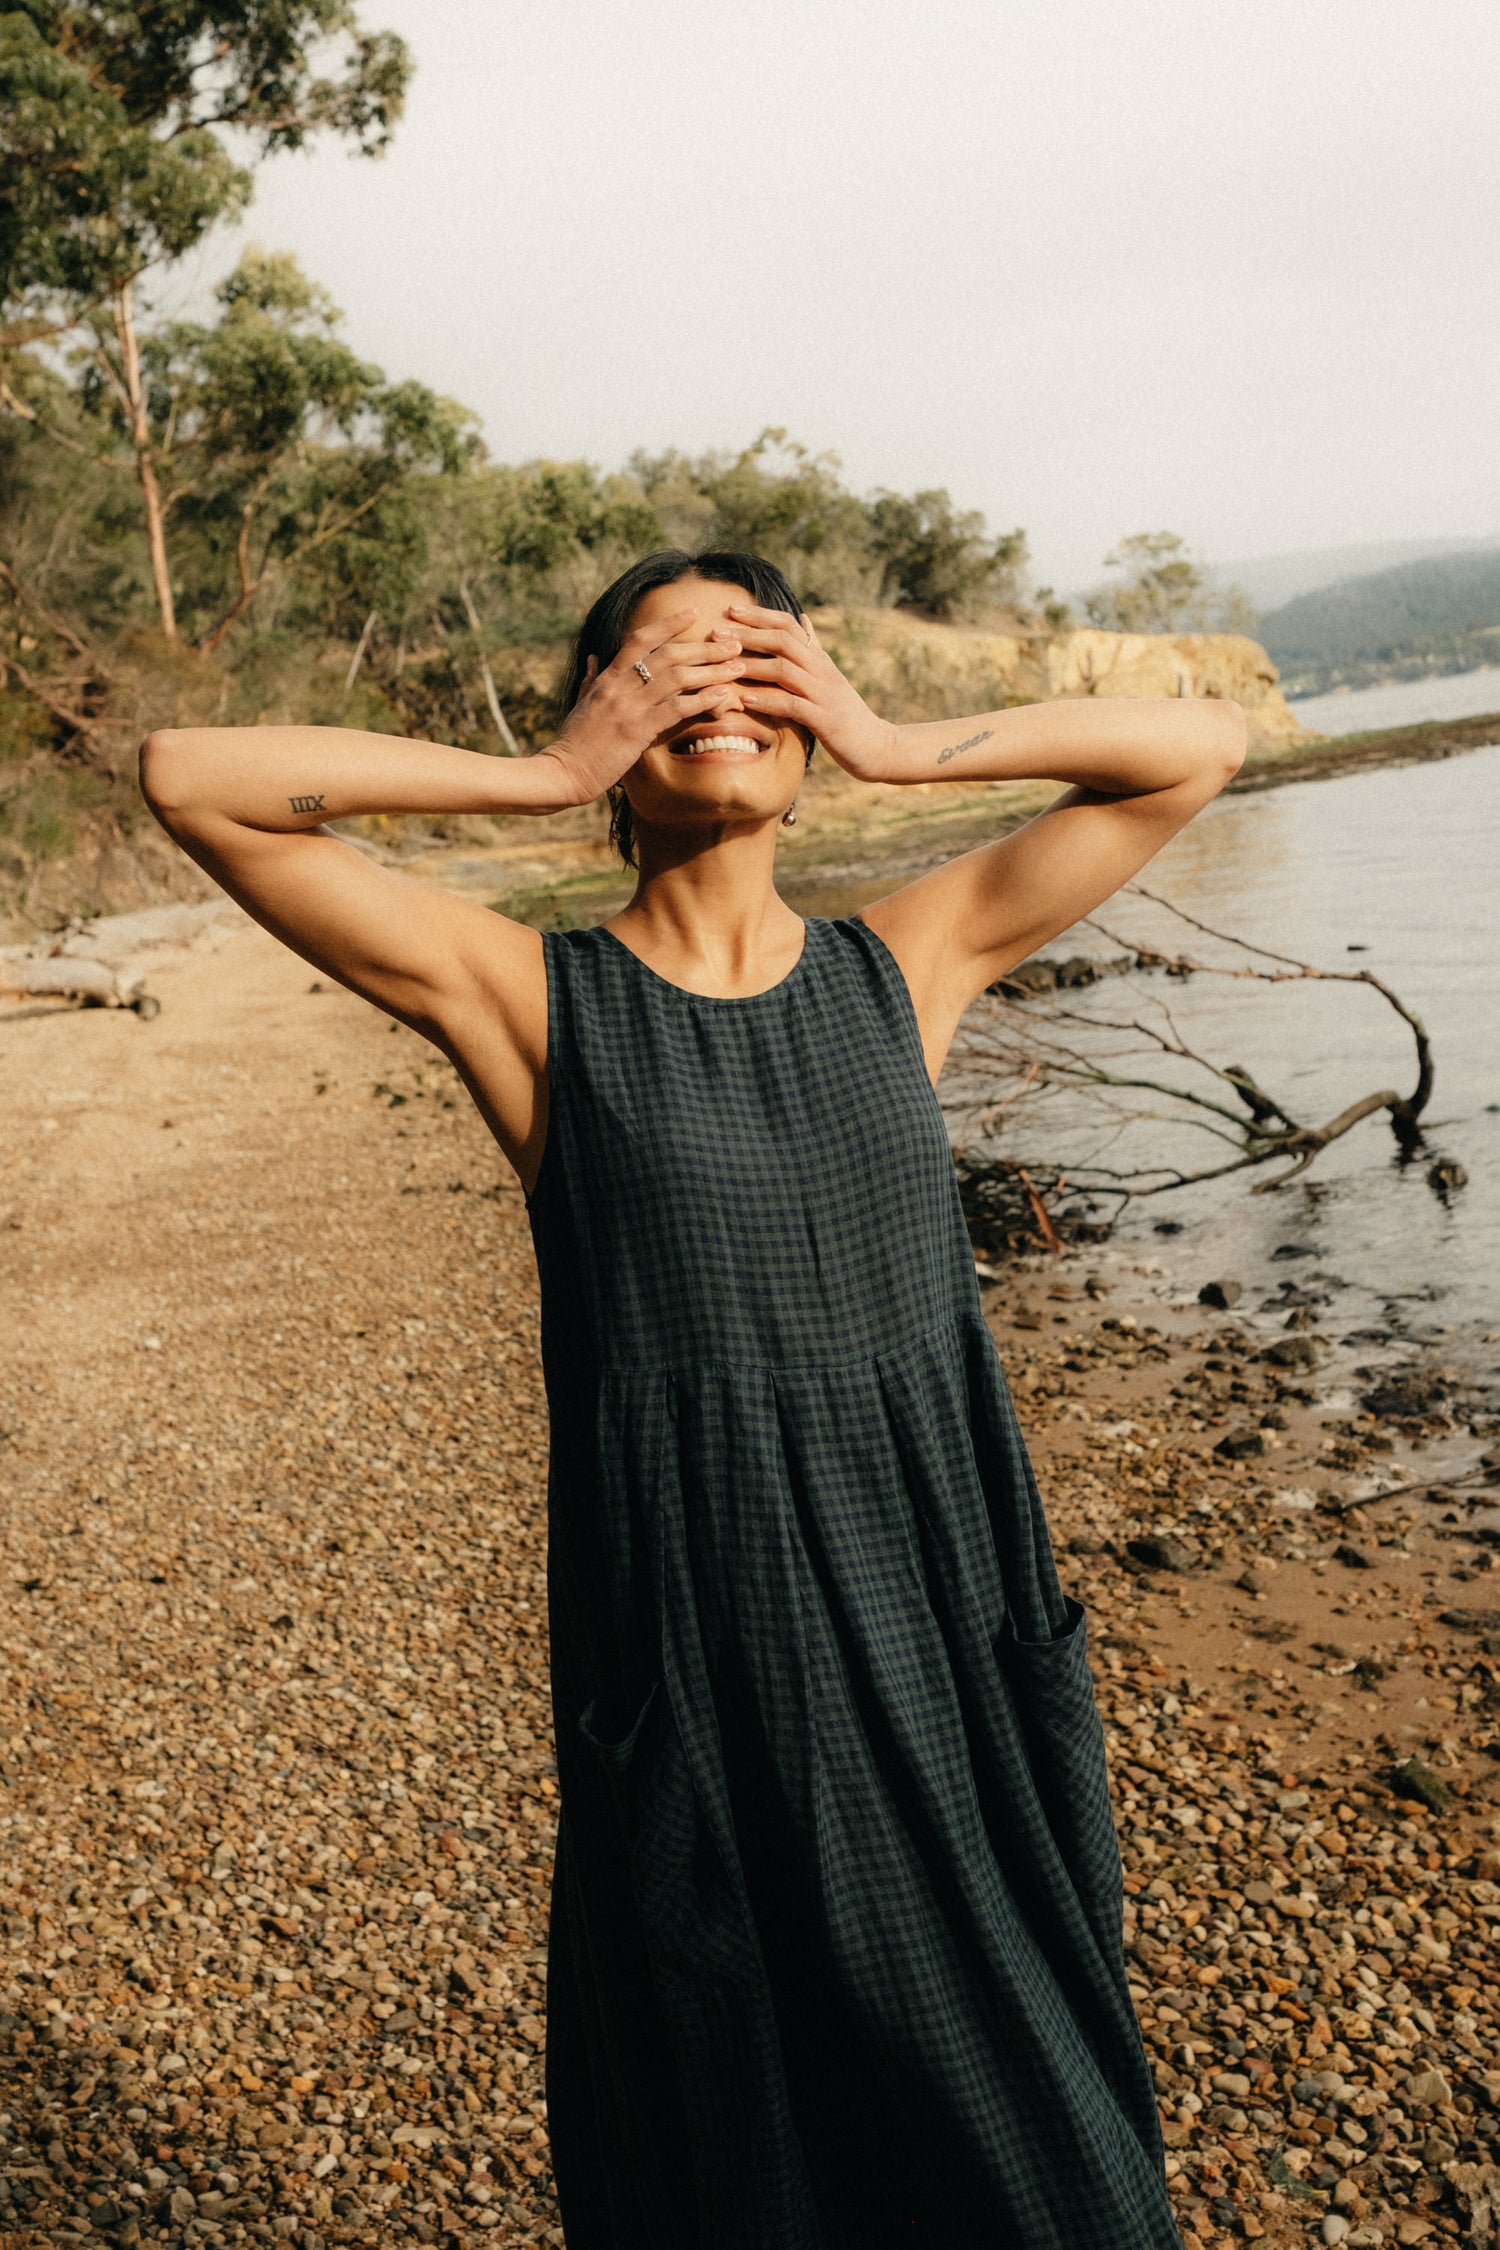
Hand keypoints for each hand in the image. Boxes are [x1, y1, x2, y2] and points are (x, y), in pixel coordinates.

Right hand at [532, 611, 746, 805]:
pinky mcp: (637, 731)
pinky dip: (703, 700)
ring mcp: (628, 707)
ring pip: (678, 678)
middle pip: (668, 654)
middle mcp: (619, 686)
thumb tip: (594, 658)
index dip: (668, 624)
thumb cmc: (573, 742)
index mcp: (607, 677)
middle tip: (733, 644)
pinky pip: (677, 709)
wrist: (561, 772)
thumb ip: (592, 679)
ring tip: (737, 667)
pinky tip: (723, 697)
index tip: (693, 613)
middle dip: (705, 647)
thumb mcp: (579, 703)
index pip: (640, 639)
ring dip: (712, 671)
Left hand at [720, 604, 897, 779]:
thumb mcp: (830, 677)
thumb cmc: (848, 714)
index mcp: (820, 659)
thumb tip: (803, 618)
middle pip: (783, 641)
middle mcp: (822, 671)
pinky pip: (793, 706)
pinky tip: (745, 700)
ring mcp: (824, 694)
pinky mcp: (825, 720)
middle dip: (748, 634)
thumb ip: (814, 649)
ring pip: (784, 670)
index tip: (730, 609)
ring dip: (752, 665)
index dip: (759, 615)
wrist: (878, 745)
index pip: (789, 625)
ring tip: (724, 663)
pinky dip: (768, 700)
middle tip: (716, 632)